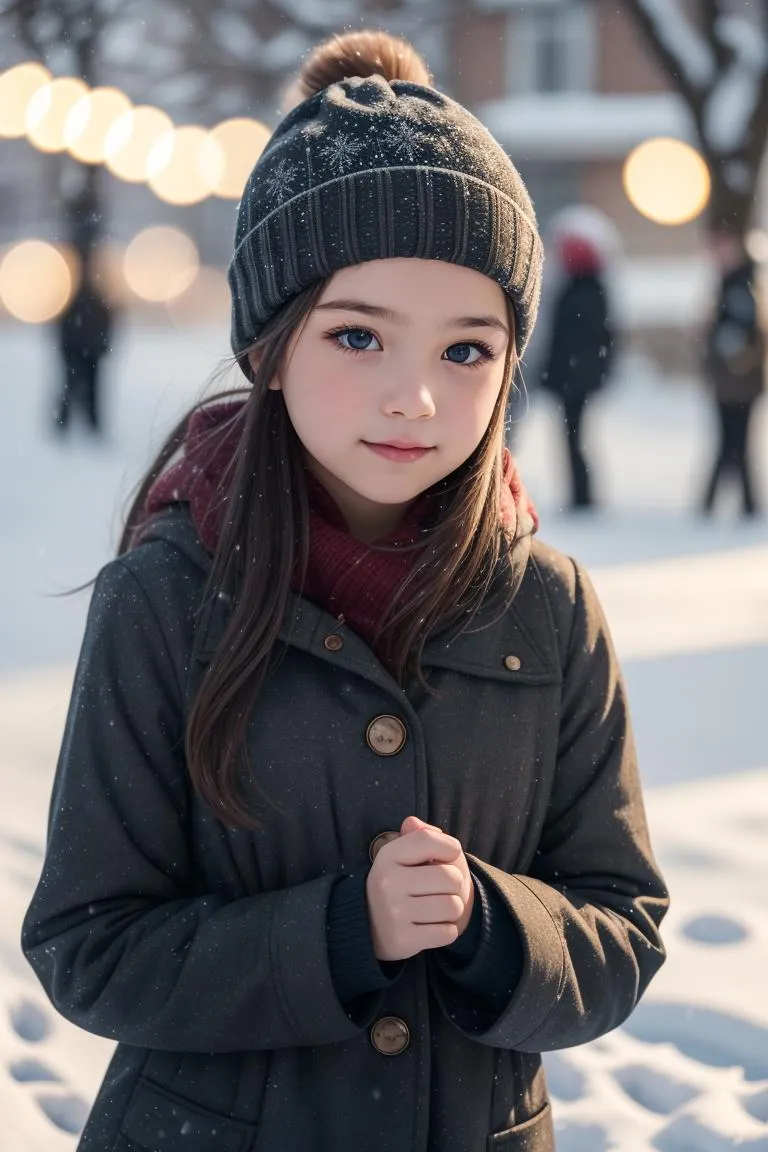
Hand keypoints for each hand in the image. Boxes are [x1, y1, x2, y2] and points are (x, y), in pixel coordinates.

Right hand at [366, 815, 474, 961]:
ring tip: (438, 908)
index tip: (450, 856)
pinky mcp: (402, 939)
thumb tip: (414, 823)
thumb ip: (418, 836)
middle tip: (445, 889)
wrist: (372, 926)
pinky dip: (446, 930)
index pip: (428, 840)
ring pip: (452, 906)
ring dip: (453, 909)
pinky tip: (431, 926)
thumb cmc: (400, 883)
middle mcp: (387, 882)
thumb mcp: (404, 855)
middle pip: (450, 877)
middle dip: (456, 884)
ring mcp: (393, 912)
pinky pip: (447, 932)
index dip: (450, 847)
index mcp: (388, 856)